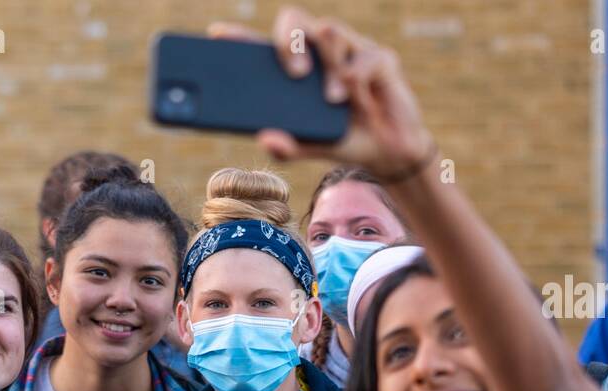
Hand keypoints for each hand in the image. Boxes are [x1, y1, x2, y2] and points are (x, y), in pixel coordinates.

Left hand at [208, 6, 433, 174]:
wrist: (388, 153)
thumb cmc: (344, 140)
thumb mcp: (311, 148)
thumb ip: (288, 147)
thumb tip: (265, 139)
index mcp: (298, 69)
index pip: (266, 45)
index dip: (241, 37)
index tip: (218, 35)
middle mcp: (321, 52)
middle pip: (294, 21)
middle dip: (289, 41)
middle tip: (294, 73)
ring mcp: (350, 50)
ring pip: (330, 34)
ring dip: (329, 66)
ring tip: (334, 100)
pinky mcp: (380, 58)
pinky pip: (365, 57)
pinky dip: (358, 76)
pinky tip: (357, 97)